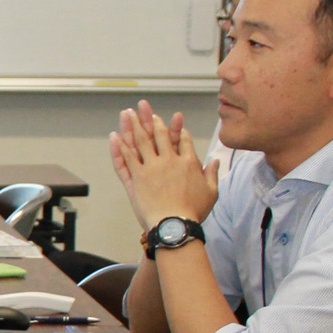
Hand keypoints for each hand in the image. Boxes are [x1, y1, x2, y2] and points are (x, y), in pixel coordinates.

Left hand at [108, 98, 219, 230]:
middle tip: (144, 107)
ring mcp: (152, 167)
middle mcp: (170, 160)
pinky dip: (121, 146)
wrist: (175, 225)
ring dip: (134, 125)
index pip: (183, 140)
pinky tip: (115, 135)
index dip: (178, 130)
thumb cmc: (194, 212)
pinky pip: (127, 157)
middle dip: (152, 119)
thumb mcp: (211, 192)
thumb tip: (216, 160)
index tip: (174, 121)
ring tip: (127, 113)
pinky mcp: (138, 177)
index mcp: (189, 162)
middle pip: (160, 134)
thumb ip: (212, 173)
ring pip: (141, 141)